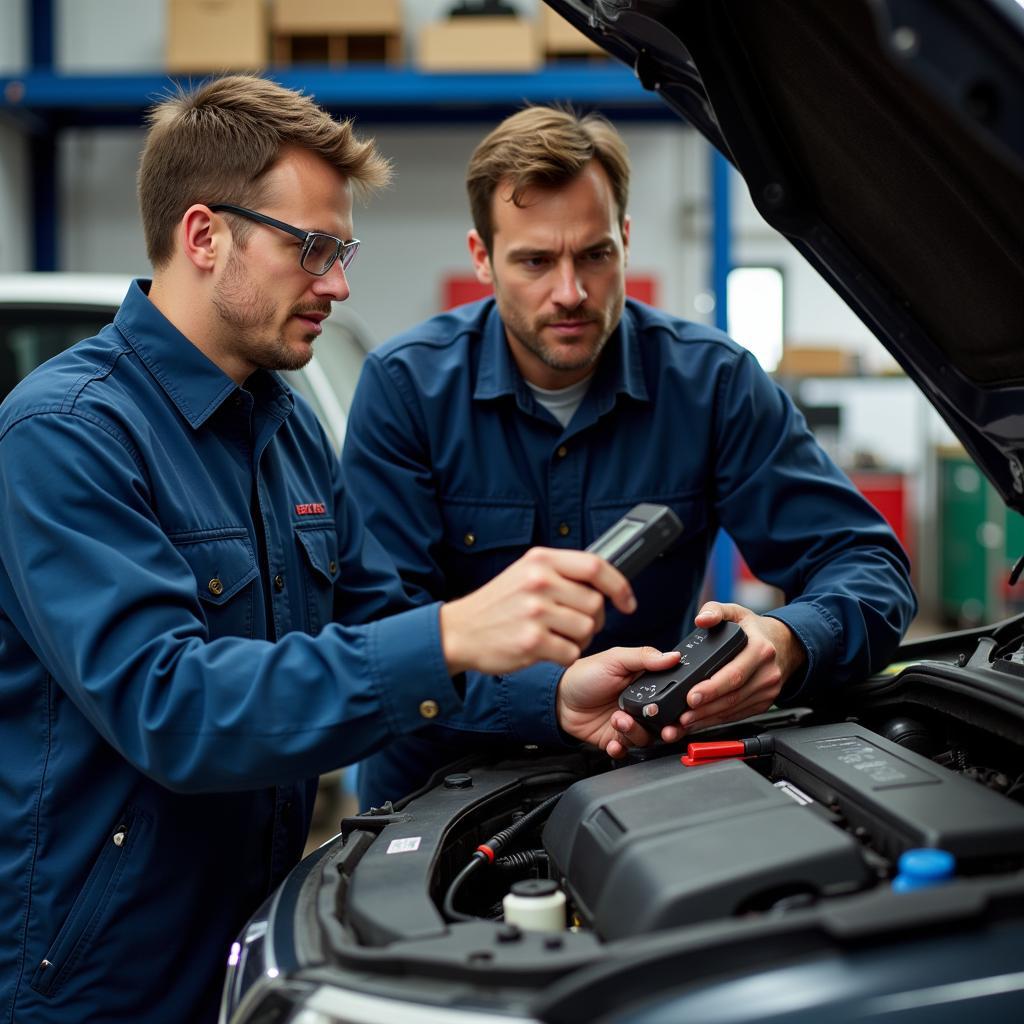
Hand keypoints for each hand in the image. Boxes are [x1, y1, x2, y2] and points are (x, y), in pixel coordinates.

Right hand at [440, 547, 636, 674]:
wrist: (458, 631)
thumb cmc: (497, 605)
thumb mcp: (525, 573)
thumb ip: (561, 572)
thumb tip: (605, 581)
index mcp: (540, 560)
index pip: (596, 566)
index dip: (619, 586)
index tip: (627, 602)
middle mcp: (538, 581)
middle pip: (595, 603)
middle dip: (595, 620)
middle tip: (575, 625)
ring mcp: (535, 611)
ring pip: (587, 629)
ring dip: (579, 640)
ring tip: (556, 637)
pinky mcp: (531, 641)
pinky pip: (571, 652)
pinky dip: (565, 656)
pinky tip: (546, 650)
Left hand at [557, 645, 681, 756]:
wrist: (559, 699)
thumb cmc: (585, 674)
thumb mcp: (615, 659)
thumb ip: (644, 657)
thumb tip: (673, 655)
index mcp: (646, 684)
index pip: (673, 696)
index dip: (681, 705)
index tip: (681, 711)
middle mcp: (642, 706)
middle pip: (666, 722)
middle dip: (666, 727)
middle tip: (660, 727)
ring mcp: (630, 724)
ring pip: (647, 737)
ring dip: (634, 733)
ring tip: (618, 721)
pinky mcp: (615, 739)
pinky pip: (626, 750)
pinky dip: (621, 748)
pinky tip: (613, 742)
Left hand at [654, 601, 805, 740]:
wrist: (786, 644)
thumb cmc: (756, 630)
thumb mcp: (737, 612)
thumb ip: (715, 610)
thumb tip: (701, 619)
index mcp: (760, 650)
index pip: (734, 674)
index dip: (712, 688)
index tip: (691, 695)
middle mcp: (767, 673)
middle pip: (733, 696)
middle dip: (705, 708)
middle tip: (683, 715)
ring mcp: (768, 690)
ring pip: (735, 709)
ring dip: (708, 718)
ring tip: (686, 721)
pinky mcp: (764, 702)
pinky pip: (739, 714)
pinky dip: (718, 720)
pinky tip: (700, 722)